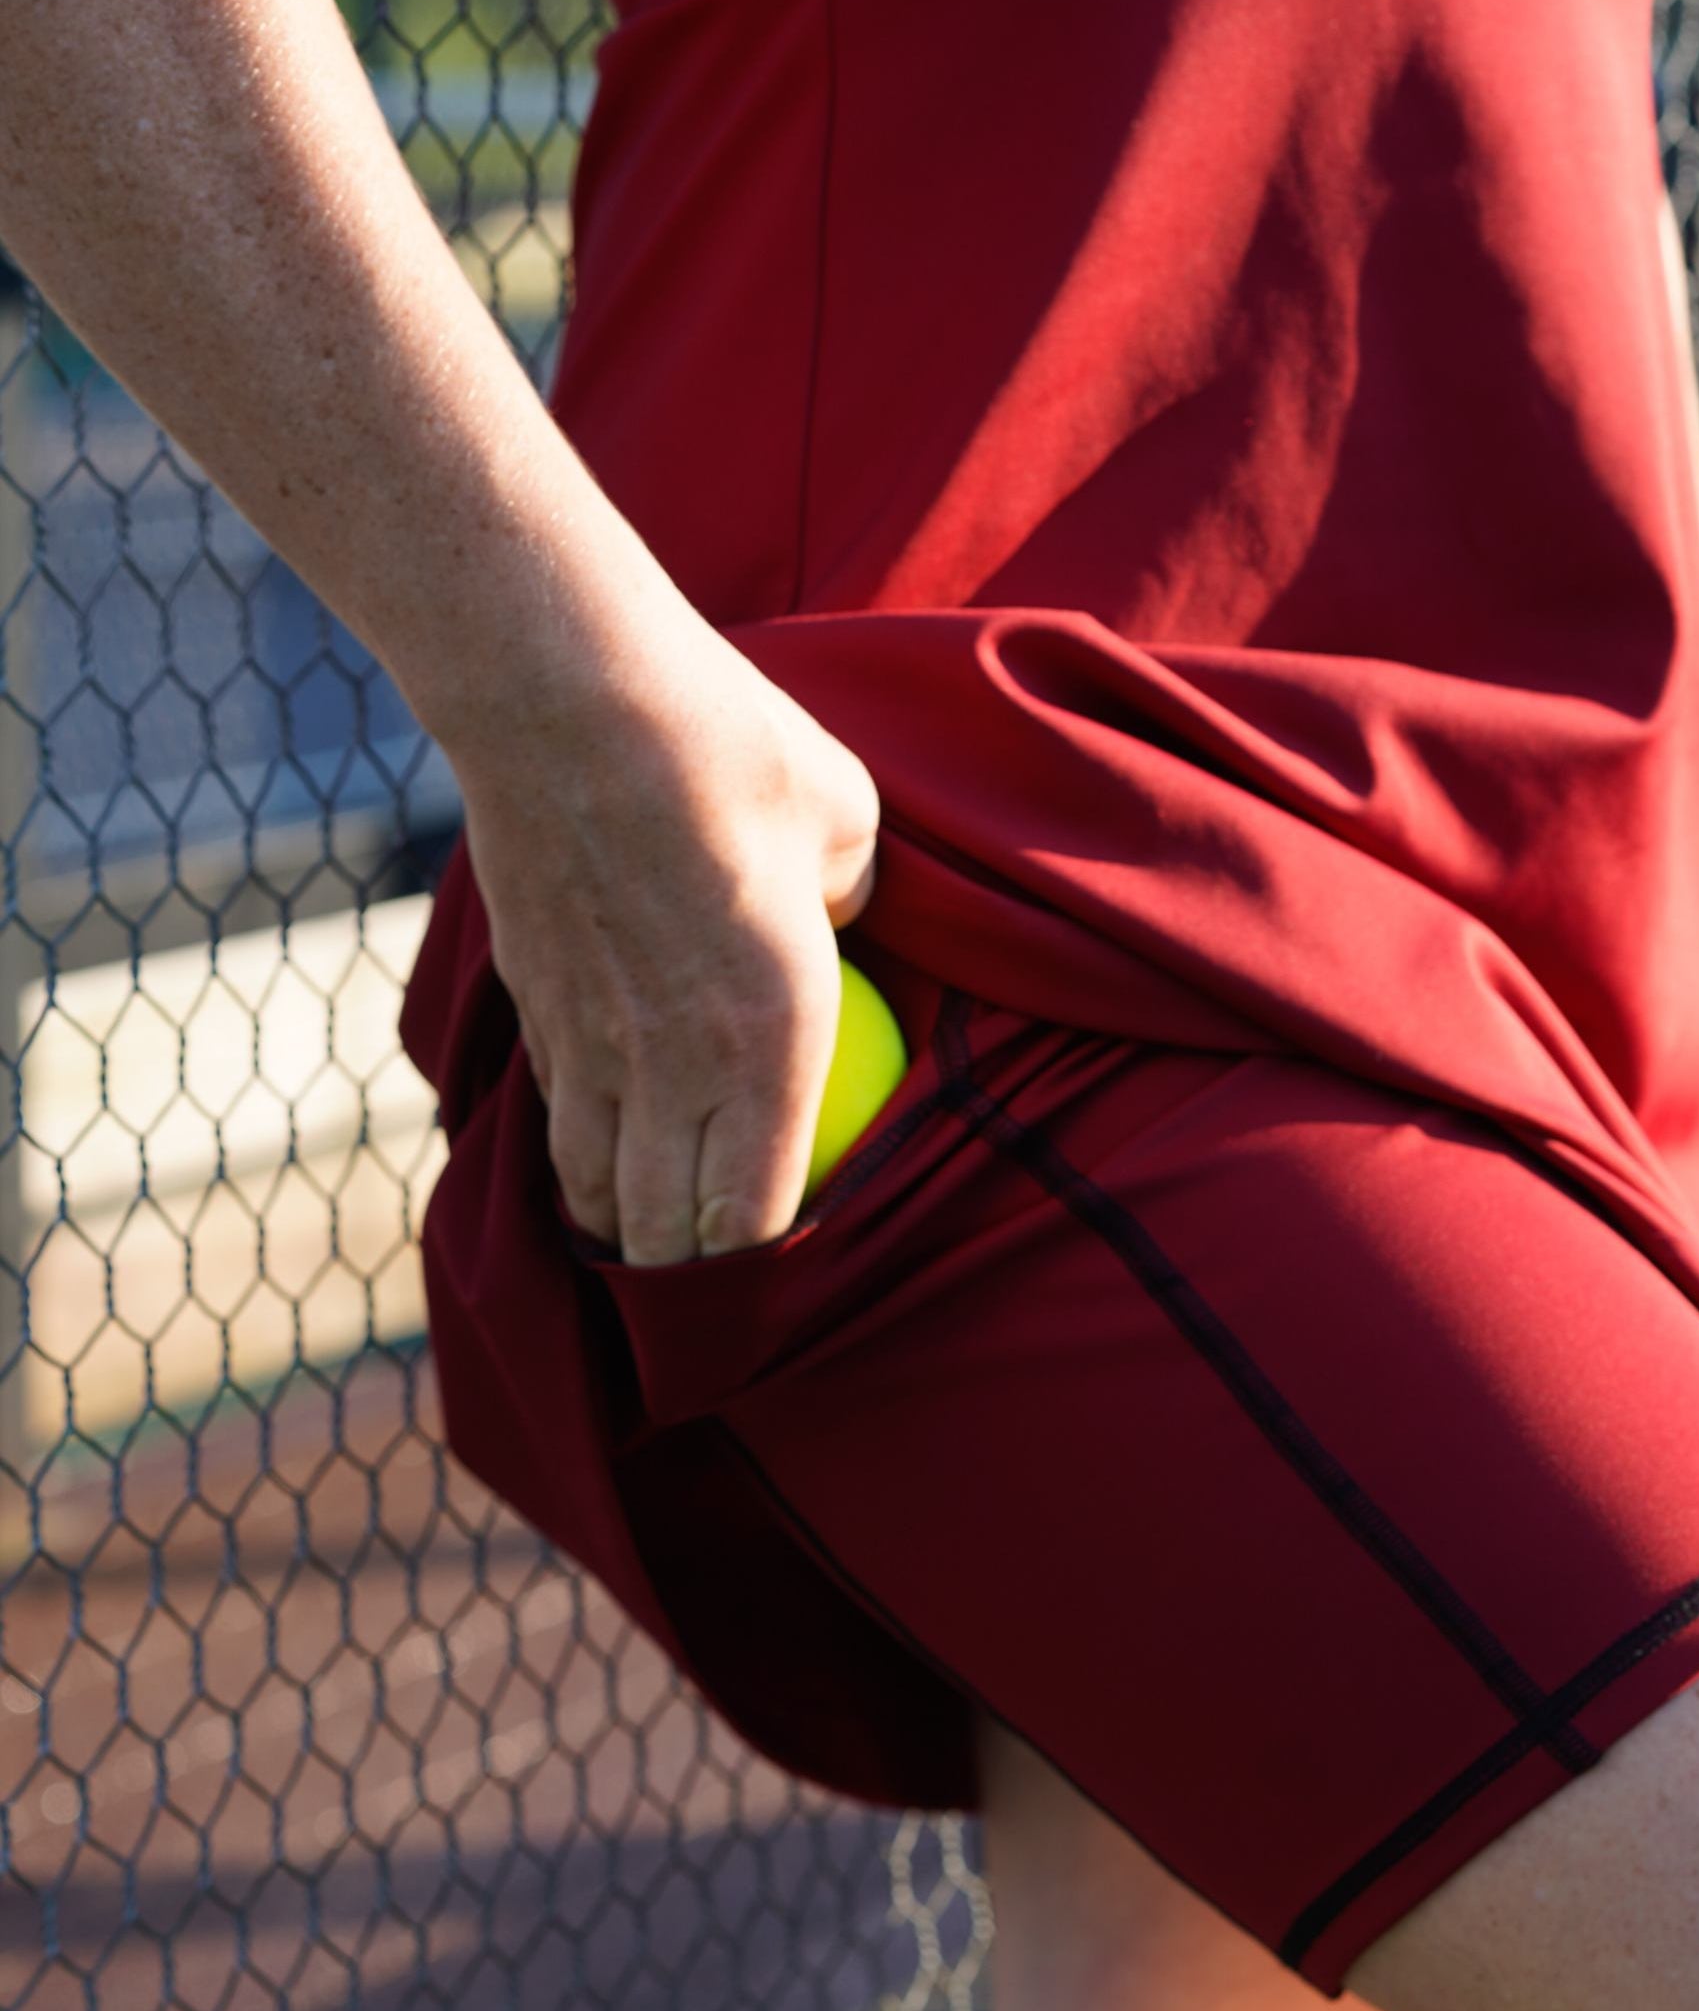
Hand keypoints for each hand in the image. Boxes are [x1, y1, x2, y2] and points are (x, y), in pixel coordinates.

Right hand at [450, 577, 881, 1264]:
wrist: (570, 697)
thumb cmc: (733, 747)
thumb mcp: (849, 821)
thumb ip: (854, 900)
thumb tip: (842, 925)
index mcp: (775, 1032)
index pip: (763, 1210)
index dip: (772, 1271)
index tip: (790, 1289)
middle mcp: (676, 1063)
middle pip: (670, 1234)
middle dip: (692, 1292)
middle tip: (717, 1313)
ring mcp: (591, 1043)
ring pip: (597, 1196)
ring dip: (627, 1244)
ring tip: (651, 1268)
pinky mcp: (534, 1005)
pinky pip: (556, 1127)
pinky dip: (575, 1171)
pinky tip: (589, 1175)